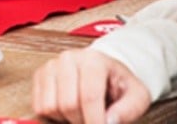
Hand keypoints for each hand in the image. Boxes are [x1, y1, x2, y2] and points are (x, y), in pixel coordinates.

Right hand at [32, 49, 151, 123]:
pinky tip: (68, 111)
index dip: (95, 122)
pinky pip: (39, 107)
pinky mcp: (39, 75)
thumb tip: (108, 122)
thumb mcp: (137, 96)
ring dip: (66, 120)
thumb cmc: (119, 84)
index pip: (89, 96)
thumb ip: (128, 110)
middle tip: (94, 122)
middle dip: (82, 122)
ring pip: (51, 107)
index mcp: (94, 60)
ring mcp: (51, 66)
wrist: (105, 70)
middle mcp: (68, 59)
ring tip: (82, 115)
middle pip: (68, 104)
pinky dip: (54, 116)